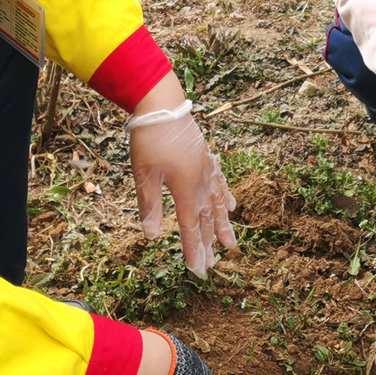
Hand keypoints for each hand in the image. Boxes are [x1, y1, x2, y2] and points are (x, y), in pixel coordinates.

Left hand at [128, 75, 237, 274]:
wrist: (162, 105)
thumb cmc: (149, 139)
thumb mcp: (144, 174)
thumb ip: (149, 206)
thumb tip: (151, 236)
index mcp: (186, 188)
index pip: (190, 226)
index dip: (193, 249)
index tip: (198, 270)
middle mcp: (201, 181)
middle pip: (207, 218)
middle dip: (209, 243)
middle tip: (213, 265)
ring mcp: (206, 169)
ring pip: (218, 203)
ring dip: (223, 225)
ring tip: (231, 243)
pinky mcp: (206, 158)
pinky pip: (221, 183)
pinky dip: (226, 197)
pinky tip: (232, 206)